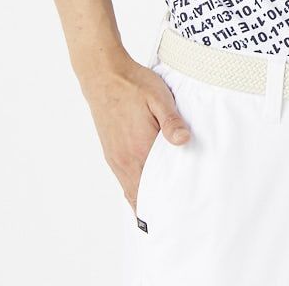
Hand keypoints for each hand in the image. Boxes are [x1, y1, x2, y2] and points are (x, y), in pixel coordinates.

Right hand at [81, 59, 191, 212]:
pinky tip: (144, 184)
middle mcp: (125, 159)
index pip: (153, 187)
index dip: (164, 202)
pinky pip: (123, 178)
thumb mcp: (159, 97)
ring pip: (130, 188)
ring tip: (161, 203)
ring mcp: (115, 157)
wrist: (104, 76)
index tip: (177, 210)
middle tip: (173, 212)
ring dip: (144, 197)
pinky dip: (134, 187)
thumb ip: (171, 121)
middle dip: (156, 205)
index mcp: (140, 149)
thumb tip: (184, 141)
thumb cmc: (133, 85)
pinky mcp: (110, 151)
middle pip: (140, 195)